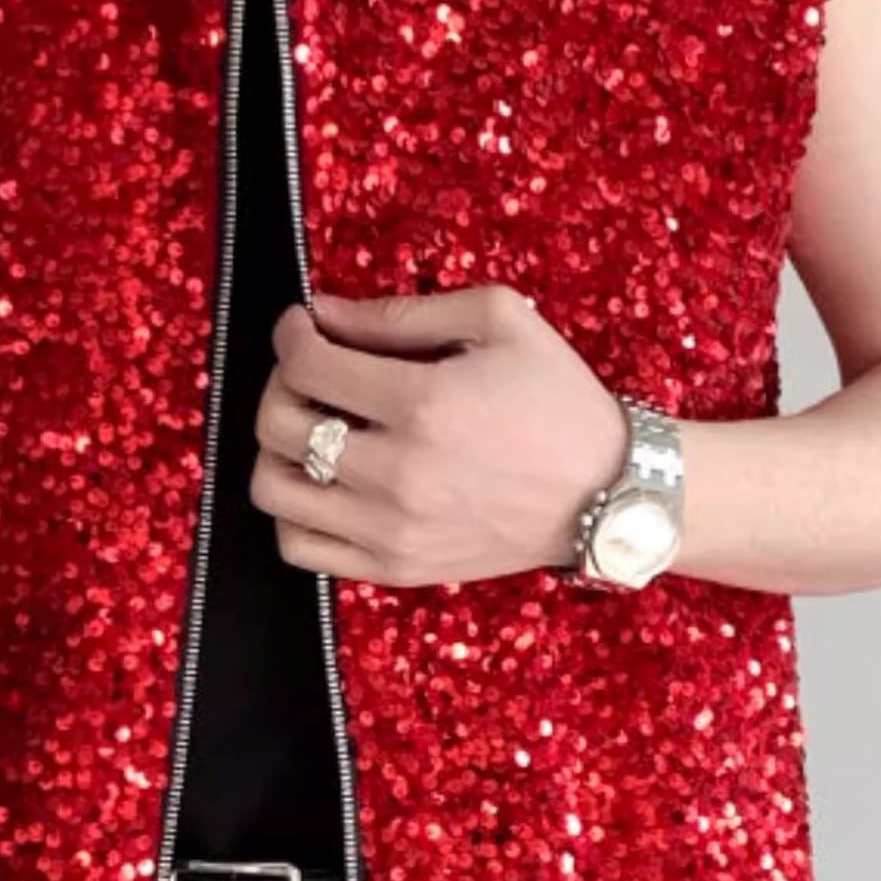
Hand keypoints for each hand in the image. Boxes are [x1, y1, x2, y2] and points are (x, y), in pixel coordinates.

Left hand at [249, 284, 628, 585]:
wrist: (607, 493)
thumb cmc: (558, 400)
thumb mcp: (499, 321)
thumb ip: (401, 313)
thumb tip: (322, 313)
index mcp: (424, 402)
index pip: (306, 364)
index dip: (291, 334)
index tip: (302, 326)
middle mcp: (398, 472)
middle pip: (277, 425)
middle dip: (281, 384)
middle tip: (309, 372)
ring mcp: (391, 529)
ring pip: (273, 490)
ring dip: (277, 449)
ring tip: (313, 429)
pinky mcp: (394, 568)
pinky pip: (299, 547)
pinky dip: (294, 512)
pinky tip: (326, 483)